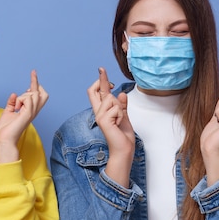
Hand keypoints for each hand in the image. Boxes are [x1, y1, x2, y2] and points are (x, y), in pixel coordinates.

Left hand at [0, 70, 48, 162]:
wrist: (3, 140)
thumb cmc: (5, 130)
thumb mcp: (8, 112)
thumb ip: (12, 103)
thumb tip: (14, 94)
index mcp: (29, 111)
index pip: (37, 94)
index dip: (35, 82)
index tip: (33, 72)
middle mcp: (33, 111)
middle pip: (43, 93)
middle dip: (35, 84)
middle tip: (28, 81)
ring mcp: (31, 113)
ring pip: (34, 94)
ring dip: (23, 96)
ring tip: (16, 106)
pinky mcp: (27, 114)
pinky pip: (27, 98)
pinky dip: (20, 100)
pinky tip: (16, 108)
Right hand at [87, 67, 134, 187]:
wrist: (124, 149)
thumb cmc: (123, 135)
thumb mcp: (124, 116)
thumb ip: (122, 105)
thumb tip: (121, 93)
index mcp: (102, 111)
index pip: (95, 92)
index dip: (99, 80)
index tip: (102, 70)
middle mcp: (98, 112)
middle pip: (94, 90)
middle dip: (103, 82)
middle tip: (112, 82)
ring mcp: (99, 116)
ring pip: (111, 99)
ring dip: (120, 107)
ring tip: (120, 119)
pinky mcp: (103, 121)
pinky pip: (115, 108)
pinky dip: (121, 114)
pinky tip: (119, 124)